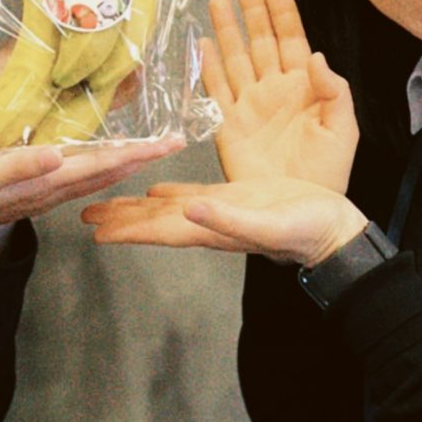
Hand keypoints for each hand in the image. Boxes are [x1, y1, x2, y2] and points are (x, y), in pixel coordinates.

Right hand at [0, 136, 183, 247]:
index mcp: (49, 181)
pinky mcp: (38, 192)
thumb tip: (58, 155)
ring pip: (99, 178)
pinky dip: (103, 167)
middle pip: (110, 173)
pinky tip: (105, 160)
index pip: (104, 165)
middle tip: (175, 142)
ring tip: (151, 149)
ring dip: (127, 163)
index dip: (138, 153)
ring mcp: (48, 194)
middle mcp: (55, 190)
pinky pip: (82, 180)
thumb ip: (20, 165)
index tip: (169, 143)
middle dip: (143, 158)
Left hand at [82, 176, 367, 265]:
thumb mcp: (269, 224)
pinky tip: (156, 189)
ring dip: (137, 207)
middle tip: (85, 217)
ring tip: (108, 205)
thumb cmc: (308, 232)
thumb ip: (228, 220)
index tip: (94, 232)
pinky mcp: (236, 197)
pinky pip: (193, 193)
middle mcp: (209, 222)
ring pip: (168, 207)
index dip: (127, 230)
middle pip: (154, 221)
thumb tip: (188, 209)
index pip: (159, 230)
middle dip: (121, 219)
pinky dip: (170, 191)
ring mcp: (220, 210)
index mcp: (211, 229)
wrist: (337, 231)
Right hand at [206, 0, 357, 191]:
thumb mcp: (344, 130)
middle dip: (251, 10)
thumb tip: (316, 56)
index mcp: (305, 87)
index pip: (292, 39)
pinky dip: (208, 67)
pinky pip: (216, 90)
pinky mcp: (229, 126)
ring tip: (217, 1)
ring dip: (227, 30)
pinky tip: (202, 44)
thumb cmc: (329, 173)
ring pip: (236, 58)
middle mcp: (275, 90)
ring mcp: (250, 106)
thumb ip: (335, 92)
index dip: (283, 12)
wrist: (305, 211)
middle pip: (260, 40)